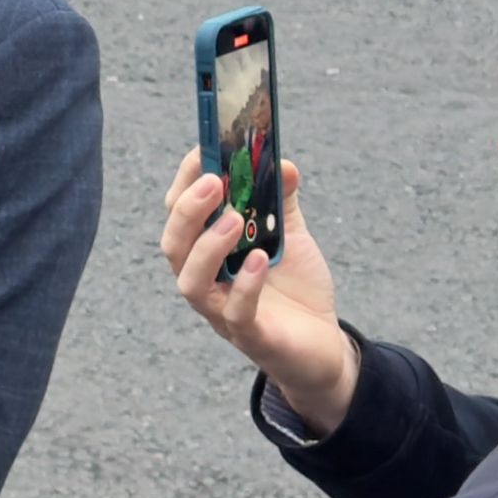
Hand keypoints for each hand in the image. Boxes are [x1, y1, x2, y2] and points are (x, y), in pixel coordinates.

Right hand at [161, 151, 354, 434]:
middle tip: (214, 181)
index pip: (179, 213)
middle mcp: (205, 281)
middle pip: (174, 245)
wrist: (323, 347)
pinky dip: (246, 284)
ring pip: (191, 280)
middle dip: (188, 210)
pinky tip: (261, 260)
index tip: (204, 149)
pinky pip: (236, 312)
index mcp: (208, 253)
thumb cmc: (296, 291)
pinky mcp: (250, 335)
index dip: (186, 181)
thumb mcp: (290, 239)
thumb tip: (282, 162)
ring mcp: (221, 310)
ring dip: (207, 246)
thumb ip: (281, 204)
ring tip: (233, 218)